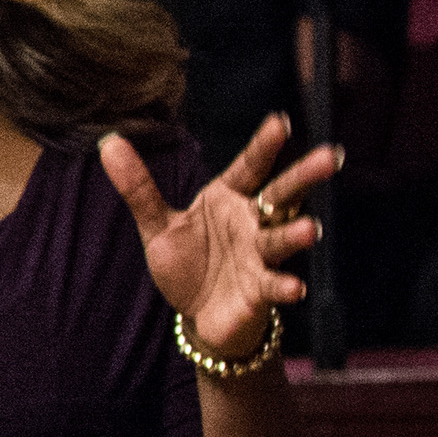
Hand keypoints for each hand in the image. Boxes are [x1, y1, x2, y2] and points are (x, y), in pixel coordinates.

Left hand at [101, 114, 336, 358]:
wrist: (198, 316)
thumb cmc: (188, 264)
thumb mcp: (159, 225)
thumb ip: (138, 187)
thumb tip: (108, 142)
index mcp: (228, 199)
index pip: (249, 167)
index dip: (263, 145)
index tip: (280, 121)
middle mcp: (251, 222)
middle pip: (280, 195)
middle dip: (303, 177)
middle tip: (329, 156)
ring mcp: (259, 256)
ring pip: (279, 240)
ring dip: (294, 234)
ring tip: (310, 229)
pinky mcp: (259, 291)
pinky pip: (273, 286)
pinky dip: (284, 287)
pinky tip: (295, 288)